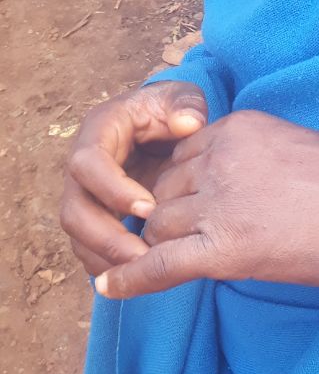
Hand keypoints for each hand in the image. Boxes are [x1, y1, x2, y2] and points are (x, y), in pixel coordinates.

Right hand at [60, 81, 207, 276]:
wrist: (161, 123)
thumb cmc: (169, 109)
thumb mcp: (181, 98)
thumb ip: (187, 104)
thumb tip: (189, 124)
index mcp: (98, 131)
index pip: (88, 164)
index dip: (112, 189)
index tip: (149, 209)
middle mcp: (82, 166)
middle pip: (74, 209)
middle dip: (105, 237)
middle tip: (143, 255)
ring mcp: (84, 194)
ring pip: (77, 236)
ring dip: (107, 258)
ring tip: (144, 271)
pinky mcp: (94, 216)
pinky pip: (89, 249)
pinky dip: (109, 265)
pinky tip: (139, 275)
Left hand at [93, 110, 318, 314]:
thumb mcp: (292, 149)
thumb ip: (250, 158)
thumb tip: (221, 186)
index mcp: (241, 127)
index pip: (181, 153)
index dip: (178, 185)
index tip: (180, 206)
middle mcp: (224, 155)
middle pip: (163, 186)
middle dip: (163, 215)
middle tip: (169, 240)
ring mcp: (224, 199)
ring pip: (158, 221)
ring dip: (156, 243)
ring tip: (148, 263)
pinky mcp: (229, 247)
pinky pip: (162, 261)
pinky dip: (132, 277)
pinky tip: (110, 286)